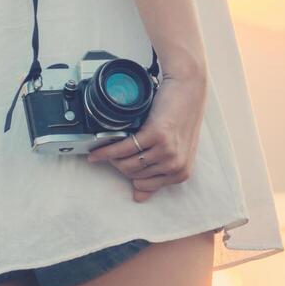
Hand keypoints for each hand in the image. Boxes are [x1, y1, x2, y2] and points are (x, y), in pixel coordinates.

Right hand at [85, 68, 207, 201]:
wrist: (187, 88)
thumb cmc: (181, 116)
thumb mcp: (175, 150)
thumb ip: (159, 174)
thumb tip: (139, 197)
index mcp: (181, 173)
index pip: (144, 184)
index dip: (129, 173)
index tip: (120, 163)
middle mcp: (175, 165)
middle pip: (133, 175)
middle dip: (119, 164)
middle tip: (112, 151)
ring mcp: (167, 151)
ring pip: (126, 164)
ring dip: (112, 157)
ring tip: (106, 147)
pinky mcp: (156, 136)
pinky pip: (123, 149)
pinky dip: (107, 150)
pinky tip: (97, 149)